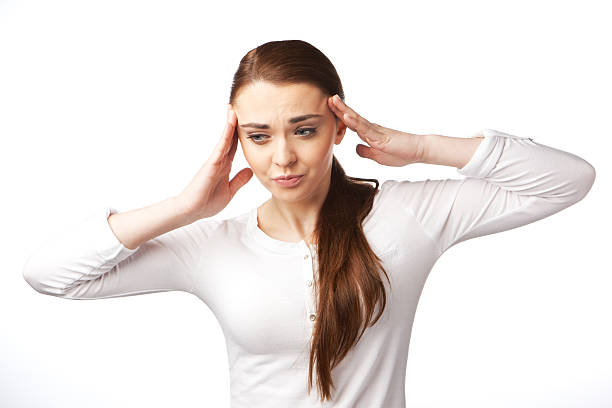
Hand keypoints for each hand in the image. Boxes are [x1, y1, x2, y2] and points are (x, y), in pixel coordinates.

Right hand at [176, 105, 252, 220]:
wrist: (193, 211)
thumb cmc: (207, 203)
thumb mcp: (230, 191)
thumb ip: (239, 180)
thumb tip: (250, 171)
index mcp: (225, 166)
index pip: (235, 146)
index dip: (240, 134)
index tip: (248, 123)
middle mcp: (220, 160)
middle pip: (230, 138)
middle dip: (235, 124)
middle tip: (241, 107)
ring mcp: (215, 160)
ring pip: (225, 138)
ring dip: (230, 123)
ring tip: (233, 108)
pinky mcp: (211, 163)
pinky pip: (221, 146)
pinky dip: (226, 134)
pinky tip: (230, 123)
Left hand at [327, 94, 425, 166]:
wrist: (418, 151)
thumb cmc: (401, 154)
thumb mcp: (378, 157)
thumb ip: (366, 152)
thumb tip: (356, 148)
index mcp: (370, 134)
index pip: (351, 124)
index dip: (340, 116)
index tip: (329, 109)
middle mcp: (372, 129)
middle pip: (352, 117)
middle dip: (339, 108)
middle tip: (328, 98)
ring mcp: (376, 132)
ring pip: (356, 120)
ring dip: (344, 110)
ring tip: (333, 100)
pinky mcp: (381, 137)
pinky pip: (365, 129)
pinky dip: (354, 122)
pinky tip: (346, 116)